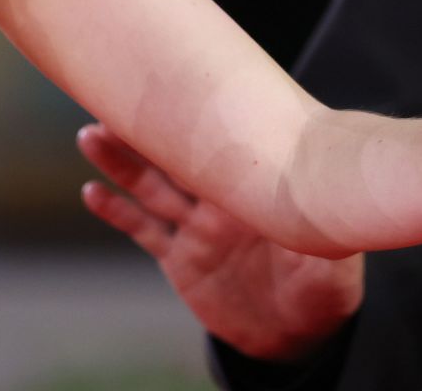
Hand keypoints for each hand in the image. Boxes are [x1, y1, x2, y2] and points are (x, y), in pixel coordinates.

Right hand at [79, 123, 363, 360]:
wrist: (299, 333)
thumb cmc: (323, 288)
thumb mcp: (331, 263)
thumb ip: (316, 232)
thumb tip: (317, 202)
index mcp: (252, 189)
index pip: (218, 144)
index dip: (192, 118)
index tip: (166, 88)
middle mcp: (219, 200)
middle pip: (175, 157)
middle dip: (145, 130)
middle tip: (111, 102)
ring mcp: (197, 228)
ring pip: (151, 186)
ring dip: (120, 162)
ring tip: (90, 137)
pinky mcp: (181, 259)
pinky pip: (144, 230)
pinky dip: (117, 212)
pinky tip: (92, 193)